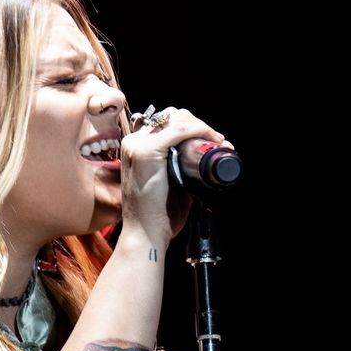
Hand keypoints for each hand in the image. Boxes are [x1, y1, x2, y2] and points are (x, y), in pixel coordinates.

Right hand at [117, 106, 230, 244]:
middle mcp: (133, 142)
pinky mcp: (147, 152)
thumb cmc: (156, 214)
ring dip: (202, 127)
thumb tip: (199, 161)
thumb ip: (176, 168)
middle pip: (172, 116)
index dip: (193, 127)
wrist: (146, 234)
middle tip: (216, 142)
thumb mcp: (167, 183)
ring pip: (177, 118)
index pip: (166, 123)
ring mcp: (138, 145)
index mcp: (135, 147)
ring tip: (216, 143)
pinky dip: (200, 131)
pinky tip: (211, 140)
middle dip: (198, 125)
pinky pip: (179, 129)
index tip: (212, 140)